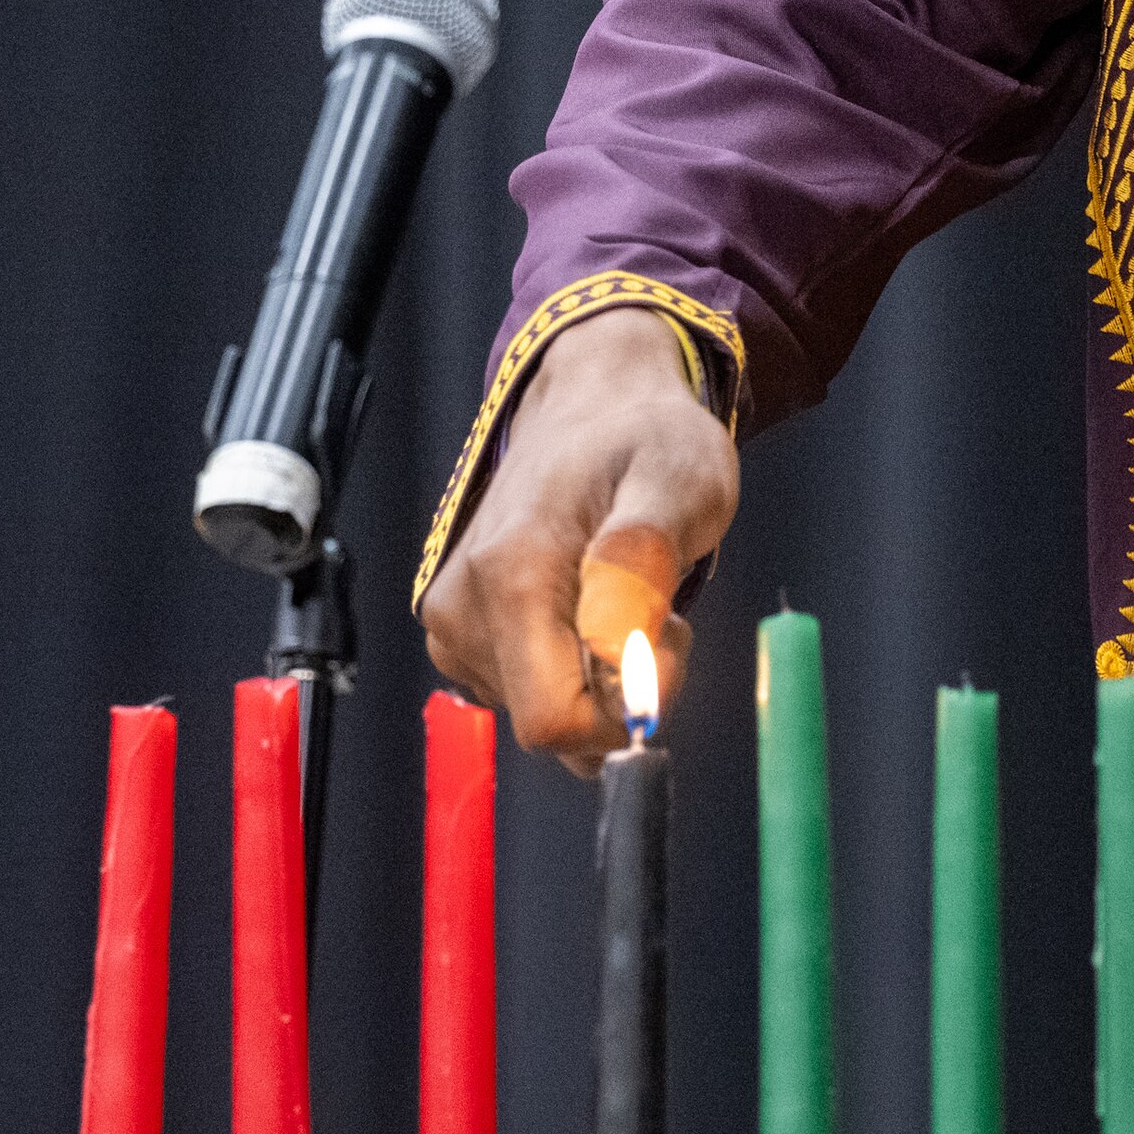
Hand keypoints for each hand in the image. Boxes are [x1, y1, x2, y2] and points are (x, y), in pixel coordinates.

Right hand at [415, 308, 739, 773]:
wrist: (594, 406)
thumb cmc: (648, 441)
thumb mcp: (680, 484)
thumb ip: (642, 561)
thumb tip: (613, 648)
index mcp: (510, 575)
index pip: (556, 722)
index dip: (625, 708)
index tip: (664, 635)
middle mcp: (462, 609)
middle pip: (552, 727)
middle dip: (620, 690)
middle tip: (652, 606)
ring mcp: (453, 625)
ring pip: (545, 714)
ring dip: (601, 675)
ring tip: (620, 591)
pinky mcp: (459, 635)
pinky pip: (531, 693)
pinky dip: (574, 667)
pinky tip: (589, 602)